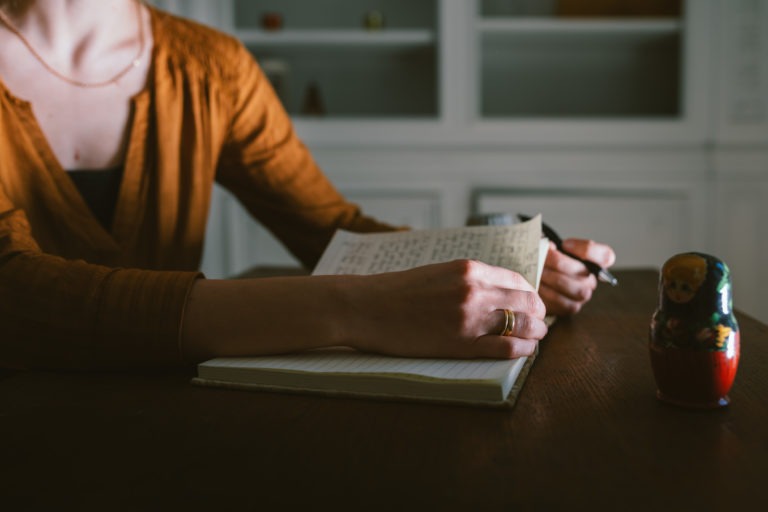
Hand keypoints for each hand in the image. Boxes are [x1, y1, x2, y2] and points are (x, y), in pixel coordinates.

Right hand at [343, 259, 548, 358]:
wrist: (366, 307)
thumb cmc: (397, 291)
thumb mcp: (438, 272)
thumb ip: (469, 279)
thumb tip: (497, 291)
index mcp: (469, 268)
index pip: (518, 280)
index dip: (530, 294)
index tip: (530, 303)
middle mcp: (474, 290)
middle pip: (528, 301)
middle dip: (538, 313)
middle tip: (538, 322)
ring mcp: (469, 318)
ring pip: (524, 325)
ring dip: (536, 333)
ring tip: (535, 337)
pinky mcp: (461, 344)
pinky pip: (507, 348)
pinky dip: (523, 350)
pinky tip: (525, 351)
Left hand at [539, 239, 615, 315]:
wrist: (536, 278)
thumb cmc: (547, 260)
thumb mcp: (550, 248)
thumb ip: (552, 245)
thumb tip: (548, 247)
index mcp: (593, 261)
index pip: (605, 256)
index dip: (587, 249)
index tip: (565, 244)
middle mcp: (591, 280)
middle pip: (584, 272)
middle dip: (560, 263)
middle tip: (542, 257)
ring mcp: (582, 295)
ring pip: (576, 289)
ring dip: (553, 278)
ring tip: (537, 271)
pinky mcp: (570, 308)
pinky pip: (563, 303)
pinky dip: (547, 293)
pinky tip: (536, 285)